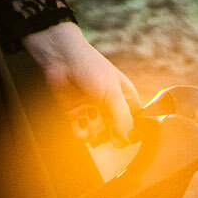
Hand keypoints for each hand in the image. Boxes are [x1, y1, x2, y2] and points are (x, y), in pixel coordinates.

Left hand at [24, 21, 140, 145]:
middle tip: (107, 129)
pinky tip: (79, 120)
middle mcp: (110, 107)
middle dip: (111, 134)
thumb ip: (123, 117)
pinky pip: (81, 133)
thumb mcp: (113, 92)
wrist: (62, 57)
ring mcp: (92, 110)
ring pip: (98, 134)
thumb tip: (130, 139)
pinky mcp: (75, 114)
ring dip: (94, 129)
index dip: (132, 132)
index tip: (127, 136)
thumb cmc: (92, 67)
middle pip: (116, 133)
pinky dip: (80, 132)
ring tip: (89, 114)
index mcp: (125, 99)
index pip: (135, 123)